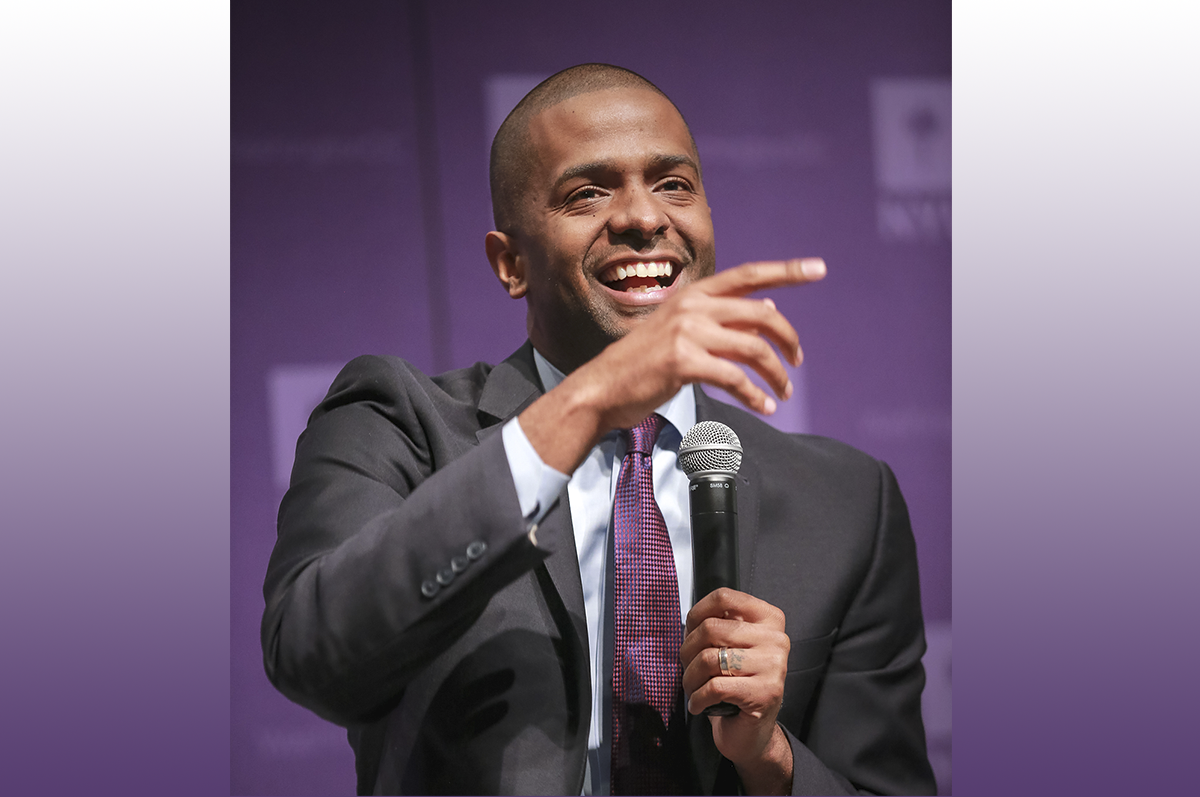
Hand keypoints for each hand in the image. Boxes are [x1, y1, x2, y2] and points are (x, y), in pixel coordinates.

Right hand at [520, 257, 825, 472]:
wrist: (603, 388)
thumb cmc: (642, 363)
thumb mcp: (680, 330)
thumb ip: (722, 319)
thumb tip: (770, 309)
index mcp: (694, 294)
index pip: (749, 275)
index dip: (787, 271)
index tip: (819, 268)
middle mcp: (693, 307)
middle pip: (762, 315)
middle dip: (789, 340)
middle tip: (797, 363)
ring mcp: (687, 332)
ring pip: (754, 349)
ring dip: (776, 374)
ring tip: (783, 392)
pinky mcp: (684, 362)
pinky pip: (735, 378)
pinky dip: (755, 395)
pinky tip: (764, 407)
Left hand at [680, 588, 792, 793]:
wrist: (753, 731)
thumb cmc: (738, 683)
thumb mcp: (732, 646)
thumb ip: (719, 625)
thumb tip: (692, 616)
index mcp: (769, 619)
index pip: (724, 597)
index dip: (697, 612)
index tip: (689, 630)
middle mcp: (776, 638)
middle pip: (711, 628)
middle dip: (688, 651)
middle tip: (687, 667)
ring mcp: (775, 666)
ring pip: (710, 658)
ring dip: (690, 677)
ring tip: (692, 687)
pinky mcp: (765, 693)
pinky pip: (714, 687)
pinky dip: (697, 698)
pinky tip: (698, 704)